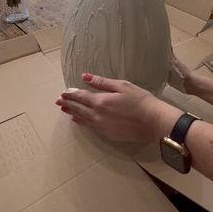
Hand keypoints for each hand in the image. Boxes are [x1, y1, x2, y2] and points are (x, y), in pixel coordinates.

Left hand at [55, 74, 181, 142]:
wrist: (153, 122)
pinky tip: (79, 120)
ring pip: (82, 119)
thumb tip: (86, 77)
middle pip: (78, 108)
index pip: (80, 96)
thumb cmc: (141, 101)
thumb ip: (102, 82)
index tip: (63, 92)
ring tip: (65, 110)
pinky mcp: (107, 134)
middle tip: (58, 101)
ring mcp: (102, 127)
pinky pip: (90, 127)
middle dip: (68, 103)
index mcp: (101, 101)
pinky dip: (82, 122)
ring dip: (72, 113)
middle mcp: (97, 116)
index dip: (71, 93)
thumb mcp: (122, 86)